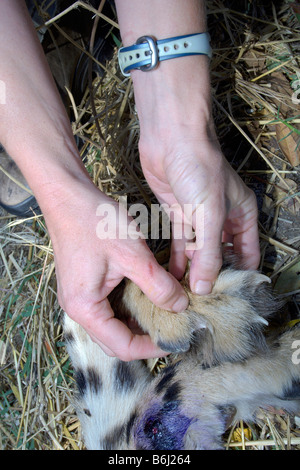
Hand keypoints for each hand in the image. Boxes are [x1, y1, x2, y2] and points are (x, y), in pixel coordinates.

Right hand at [44, 175, 188, 360]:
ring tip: (165, 314)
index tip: (177, 339)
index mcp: (85, 308)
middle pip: (114, 341)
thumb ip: (158, 285)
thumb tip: (181, 306)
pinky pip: (108, 307)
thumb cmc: (95, 222)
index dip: (152, 348)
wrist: (68, 196)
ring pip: (112, 325)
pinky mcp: (84, 285)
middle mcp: (77, 309)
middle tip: (173, 329)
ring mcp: (79, 297)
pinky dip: (129, 307)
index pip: (122, 347)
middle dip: (144, 339)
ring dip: (137, 323)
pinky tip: (148, 296)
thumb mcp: (133, 255)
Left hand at [131, 57, 259, 292]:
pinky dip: (176, 260)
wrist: (171, 138)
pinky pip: (179, 244)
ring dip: (191, 272)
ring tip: (182, 296)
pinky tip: (171, 278)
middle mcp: (224, 219)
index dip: (239, 278)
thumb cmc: (200, 168)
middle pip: (221, 257)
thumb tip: (204, 289)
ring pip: (198, 253)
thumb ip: (208, 253)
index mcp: (243, 216)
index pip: (247, 255)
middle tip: (200, 305)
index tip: (227, 302)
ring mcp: (200, 218)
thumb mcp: (210, 214)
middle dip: (212, 278)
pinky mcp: (178, 215)